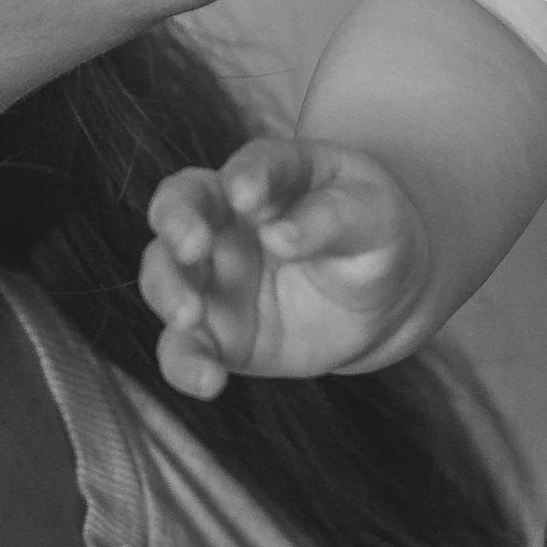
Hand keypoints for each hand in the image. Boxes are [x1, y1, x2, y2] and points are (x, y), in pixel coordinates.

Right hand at [140, 134, 434, 394]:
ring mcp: (215, 276)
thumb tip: (279, 235)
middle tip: (192, 244)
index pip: (252, 165)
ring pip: (165, 274)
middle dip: (175, 220)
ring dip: (168, 290)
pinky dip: (185, 364)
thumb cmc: (373, 237)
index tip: (246, 195)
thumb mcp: (374, 218)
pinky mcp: (216, 333)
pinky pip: (185, 347)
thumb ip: (332, 219)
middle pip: (180, 205)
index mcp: (272, 176)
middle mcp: (228, 220)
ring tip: (190, 314)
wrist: (380, 299)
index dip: (247, 176)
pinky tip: (209, 381)